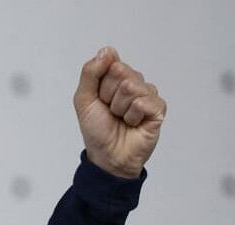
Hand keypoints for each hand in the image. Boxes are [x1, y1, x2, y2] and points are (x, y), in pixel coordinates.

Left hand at [73, 46, 166, 178]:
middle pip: (121, 73)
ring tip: (121, 119)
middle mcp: (134, 83)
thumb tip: (106, 50)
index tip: (99, 100)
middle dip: (109, 96)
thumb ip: (90, 73)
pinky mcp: (158, 108)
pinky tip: (133, 124)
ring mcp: (147, 95)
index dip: (100, 84)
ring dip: (120, 108)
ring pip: (132, 87)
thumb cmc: (97, 129)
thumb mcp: (84, 100)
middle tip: (110, 111)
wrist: (108, 156)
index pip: (111, 63)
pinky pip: (144, 102)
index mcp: (116, 78)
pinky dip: (133, 116)